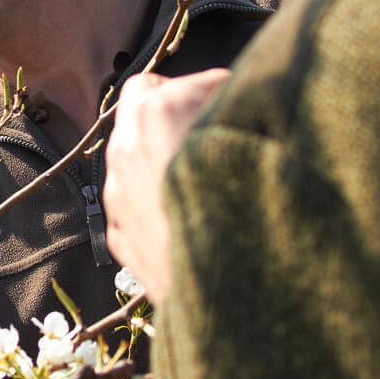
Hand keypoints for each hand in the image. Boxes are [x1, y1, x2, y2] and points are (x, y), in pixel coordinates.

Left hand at [103, 68, 231, 303]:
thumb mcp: (262, 137)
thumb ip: (244, 106)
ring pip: (135, 157)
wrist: (235, 298)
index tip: (246, 112)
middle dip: (180, 116)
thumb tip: (248, 98)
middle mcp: (125, 148)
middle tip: (220, 137)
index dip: (224, 94)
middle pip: (147, 107)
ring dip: (164, 160)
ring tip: (209, 182)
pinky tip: (193, 220)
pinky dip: (157, 203)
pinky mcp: (119, 238)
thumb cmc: (252, 207)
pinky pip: (135, 203)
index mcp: (158, 110)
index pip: (193, 80)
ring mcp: (117, 196)